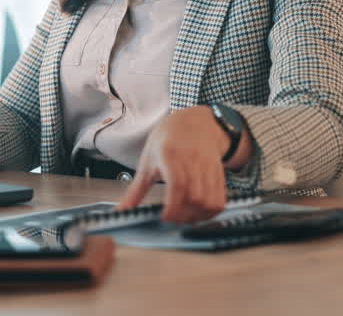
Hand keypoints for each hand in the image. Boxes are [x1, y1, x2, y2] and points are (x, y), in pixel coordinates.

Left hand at [114, 106, 231, 222]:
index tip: (163, 217)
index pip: (178, 184)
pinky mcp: (219, 174)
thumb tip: (122, 210)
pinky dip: (210, 212)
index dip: (173, 206)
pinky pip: (220, 200)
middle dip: (183, 215)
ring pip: (209, 201)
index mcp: (171, 154)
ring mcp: (209, 167)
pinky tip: (197, 213)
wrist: (193, 123)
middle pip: (195, 197)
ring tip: (183, 217)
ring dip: (197, 216)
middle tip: (171, 219)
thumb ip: (136, 189)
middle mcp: (193, 160)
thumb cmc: (168, 140)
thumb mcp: (148, 160)